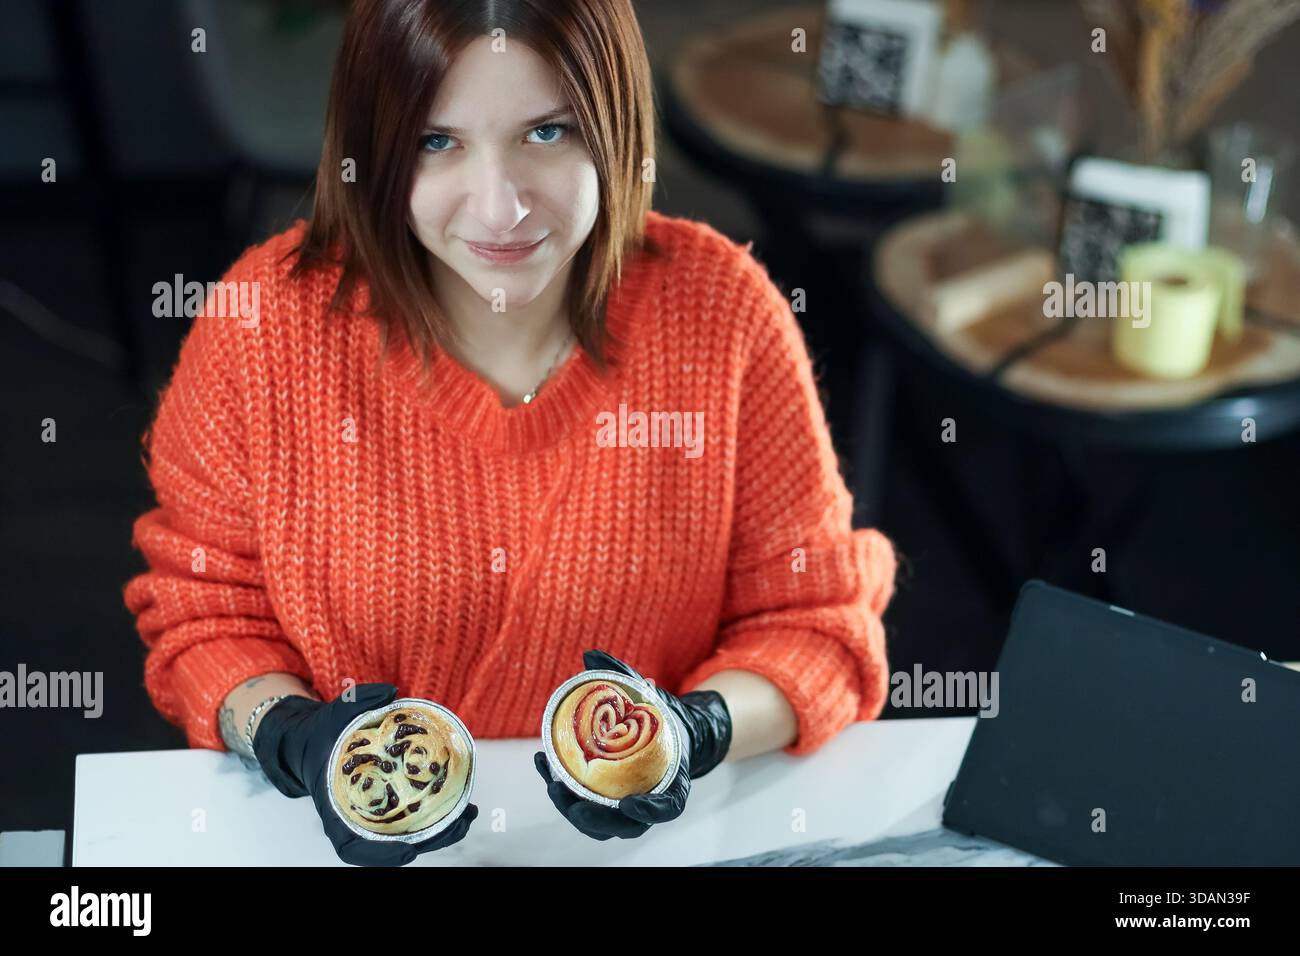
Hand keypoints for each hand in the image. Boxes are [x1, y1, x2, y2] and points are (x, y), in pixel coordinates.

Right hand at [253, 683, 476, 865]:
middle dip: (428, 841)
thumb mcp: (335, 713)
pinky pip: (413, 819)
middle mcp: (354, 819)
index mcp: (334, 805)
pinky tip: (462, 806)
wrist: (313, 742)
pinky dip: (437, 816)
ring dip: (440, 832)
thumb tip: (392, 691)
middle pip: (390, 845)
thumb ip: (360, 700)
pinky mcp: (387, 807)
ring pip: (407, 836)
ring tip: (469, 816)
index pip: (351, 845)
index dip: (380, 855)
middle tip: (459, 825)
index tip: (409, 852)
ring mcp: (371, 816)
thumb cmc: (324, 732)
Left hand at [534, 650, 731, 839]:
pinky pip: (583, 805)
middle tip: (574, 803)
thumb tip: (589, 654)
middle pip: (625, 825)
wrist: (666, 734)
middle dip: (597, 818)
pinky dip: (562, 789)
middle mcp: (650, 801)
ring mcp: (626, 808)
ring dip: (573, 810)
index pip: (667, 807)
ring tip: (552, 785)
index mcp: (672, 781)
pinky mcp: (604, 802)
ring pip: (600, 824)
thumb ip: (623, 677)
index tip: (631, 804)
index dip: (651, 810)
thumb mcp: (649, 696)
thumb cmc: (659, 718)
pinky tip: (541, 762)